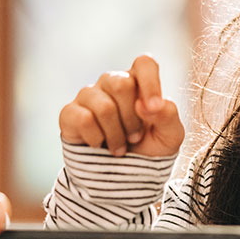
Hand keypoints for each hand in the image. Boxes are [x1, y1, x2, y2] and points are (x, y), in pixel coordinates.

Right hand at [58, 54, 182, 157]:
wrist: (123, 175)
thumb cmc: (148, 147)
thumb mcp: (170, 136)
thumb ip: (168, 115)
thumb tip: (145, 104)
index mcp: (138, 81)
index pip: (144, 63)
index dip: (150, 82)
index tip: (154, 108)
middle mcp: (111, 82)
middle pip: (121, 85)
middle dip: (132, 119)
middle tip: (135, 137)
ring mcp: (88, 96)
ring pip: (104, 107)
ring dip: (116, 135)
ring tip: (120, 147)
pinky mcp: (70, 113)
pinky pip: (84, 119)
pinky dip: (97, 139)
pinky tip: (99, 145)